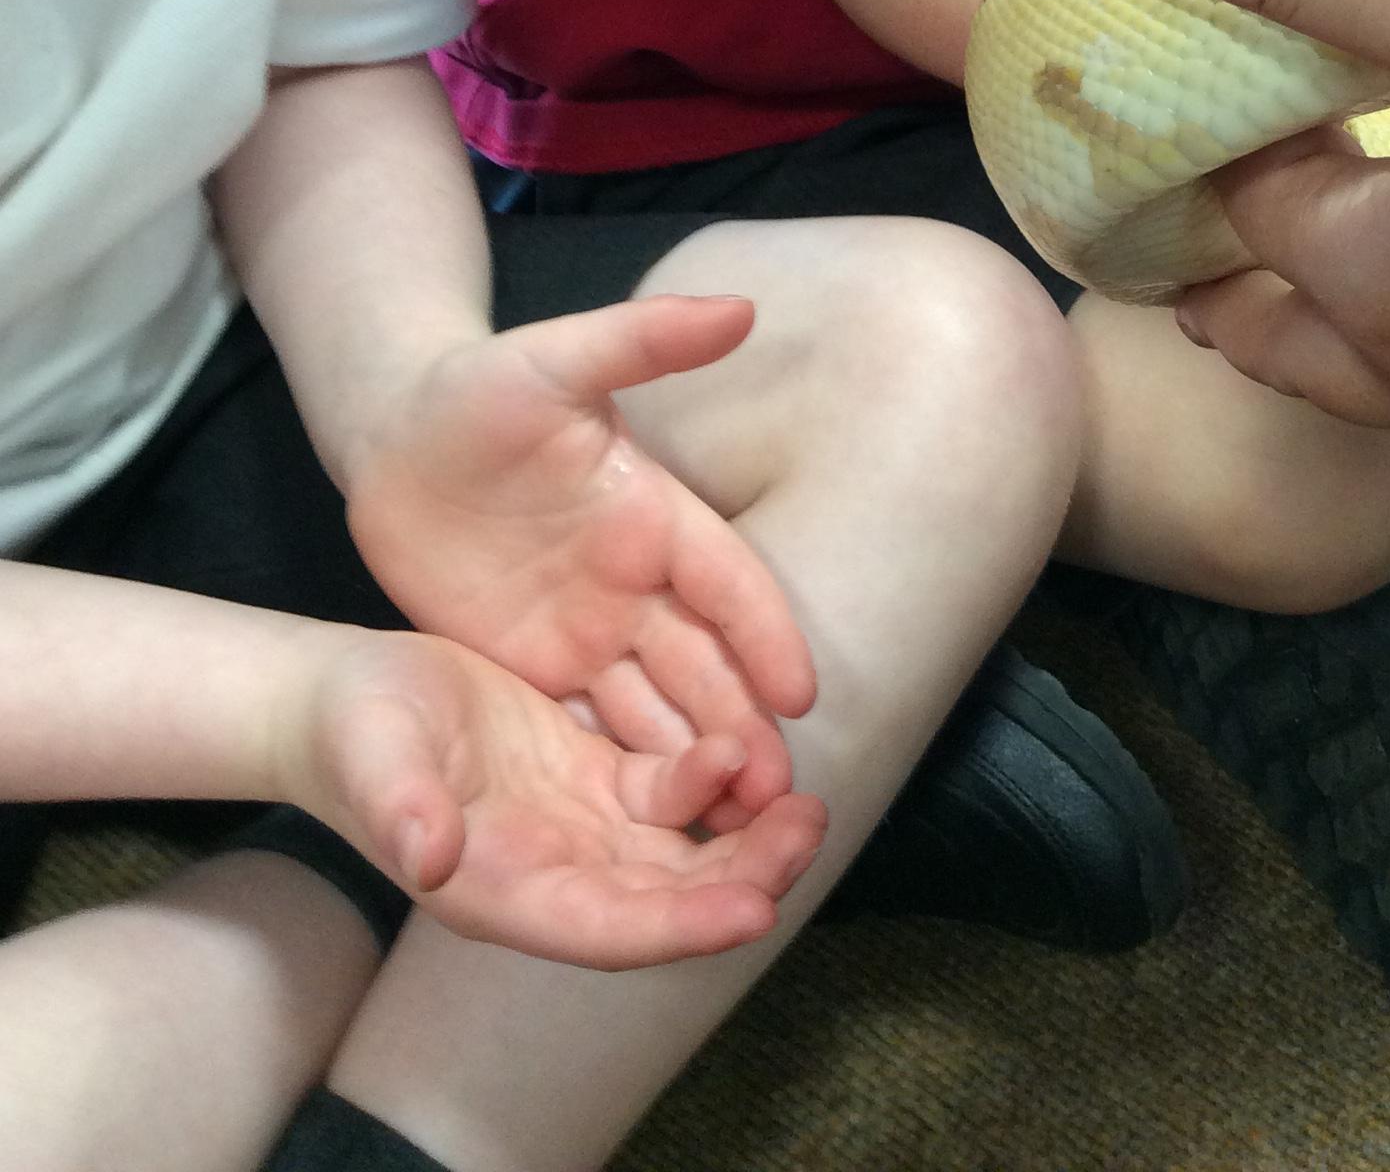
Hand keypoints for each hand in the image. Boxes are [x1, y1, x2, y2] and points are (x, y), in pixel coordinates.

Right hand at [296, 626, 826, 968]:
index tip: (753, 912)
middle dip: (741, 878)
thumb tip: (431, 859)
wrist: (342, 702)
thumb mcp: (371, 758)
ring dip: (744, 839)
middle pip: (666, 900)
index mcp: (504, 890)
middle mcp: (554, 872)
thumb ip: (400, 809)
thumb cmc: (350, 734)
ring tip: (803, 804)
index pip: (609, 928)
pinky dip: (713, 779)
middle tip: (805, 831)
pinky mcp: (591, 775)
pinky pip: (669, 792)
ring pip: (680, 852)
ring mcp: (578, 825)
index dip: (681, 926)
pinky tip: (745, 745)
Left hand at [347, 294, 815, 824]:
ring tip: (733, 831)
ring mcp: (590, 630)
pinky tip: (649, 833)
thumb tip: (743, 306)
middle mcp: (636, 582)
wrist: (394, 436)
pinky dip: (627, 773)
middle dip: (747, 724)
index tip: (802, 693)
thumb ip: (643, 337)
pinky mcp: (539, 668)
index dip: (765, 634)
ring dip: (697, 763)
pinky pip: (594, 728)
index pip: (728, 581)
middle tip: (781, 798)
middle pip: (706, 662)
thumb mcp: (553, 357)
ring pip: (659, 707)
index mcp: (654, 512)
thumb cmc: (476, 388)